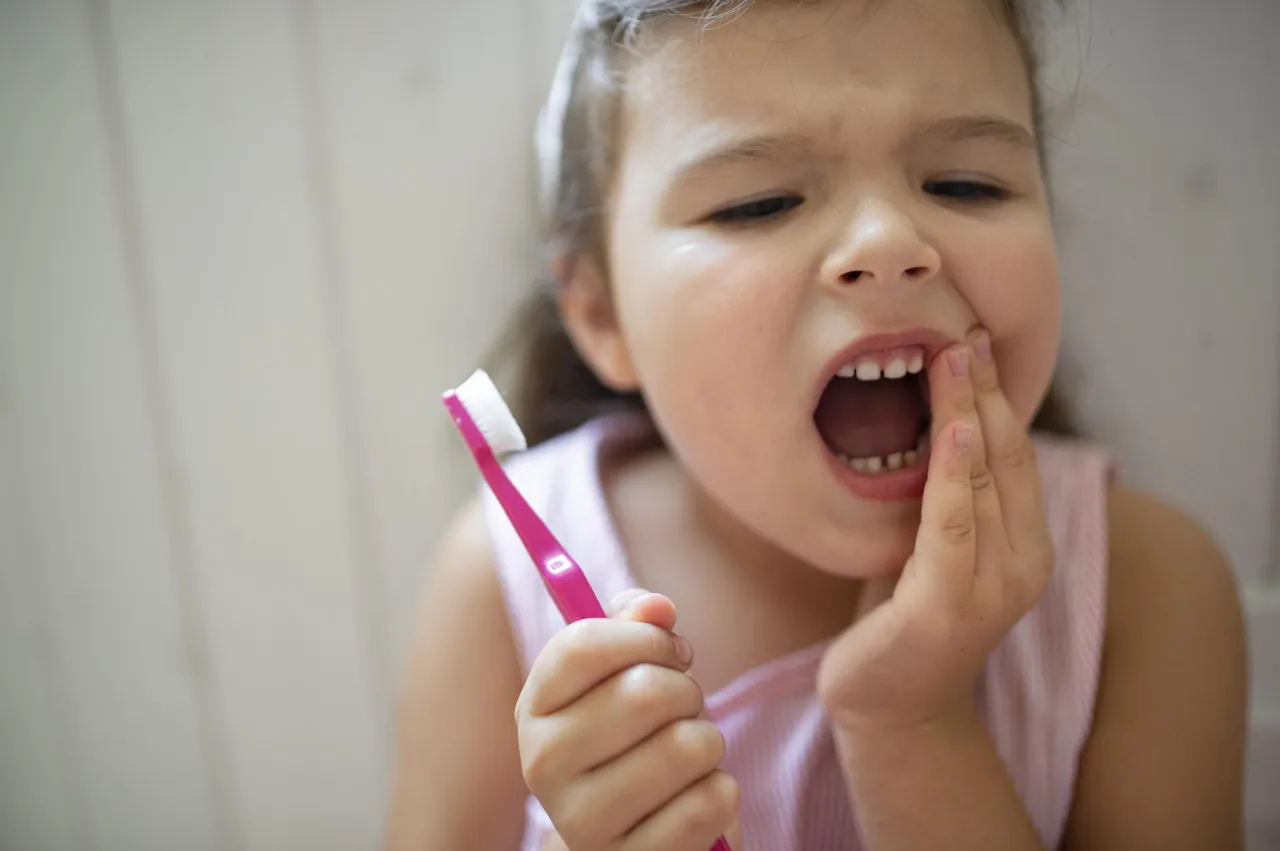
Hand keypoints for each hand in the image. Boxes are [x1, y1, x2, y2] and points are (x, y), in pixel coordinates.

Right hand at [516, 590, 742, 850]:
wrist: (630, 836)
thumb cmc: (632, 738)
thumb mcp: (623, 675)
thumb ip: (635, 626)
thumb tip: (657, 607)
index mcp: (535, 709)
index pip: (582, 645)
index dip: (645, 637)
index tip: (670, 650)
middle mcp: (543, 766)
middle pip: (645, 693)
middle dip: (687, 691)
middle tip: (684, 708)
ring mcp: (583, 823)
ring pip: (687, 746)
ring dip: (708, 742)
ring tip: (688, 756)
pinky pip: (711, 802)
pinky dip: (721, 792)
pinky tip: (694, 798)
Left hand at [817, 328, 1054, 733]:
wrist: (890, 705)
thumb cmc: (903, 616)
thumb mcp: (930, 544)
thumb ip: (945, 495)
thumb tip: (932, 421)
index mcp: (1024, 544)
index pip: (1014, 454)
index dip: (997, 393)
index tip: (973, 337)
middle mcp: (1023, 563)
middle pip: (1005, 456)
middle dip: (984, 388)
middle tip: (964, 328)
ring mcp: (992, 587)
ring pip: (981, 480)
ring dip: (967, 411)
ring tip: (953, 356)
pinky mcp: (947, 605)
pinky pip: (952, 524)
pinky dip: (953, 473)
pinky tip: (953, 428)